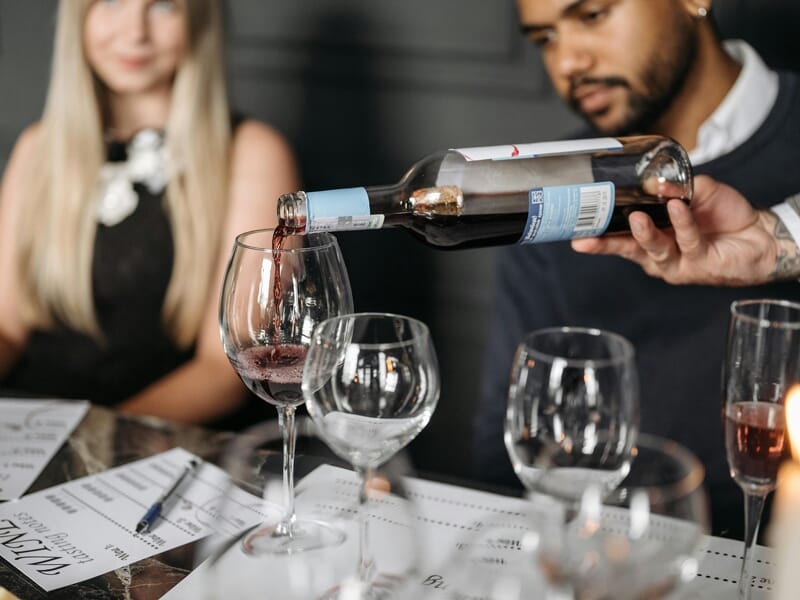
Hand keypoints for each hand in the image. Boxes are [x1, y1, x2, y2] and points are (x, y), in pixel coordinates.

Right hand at [571, 176, 788, 285]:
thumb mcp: (695, 193)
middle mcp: (659, 255)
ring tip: (638, 218)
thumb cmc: (722, 216)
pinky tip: (677, 209)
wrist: (760, 235)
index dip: (597, 237)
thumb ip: (676, 188)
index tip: (576, 234)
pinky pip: (687, 241)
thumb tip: (656, 183)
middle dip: (605, 244)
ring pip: (654, 250)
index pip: (618, 238)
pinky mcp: (698, 264)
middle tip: (588, 236)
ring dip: (645, 234)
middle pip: (627, 251)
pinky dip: (681, 223)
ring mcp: (677, 263)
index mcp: (651, 239)